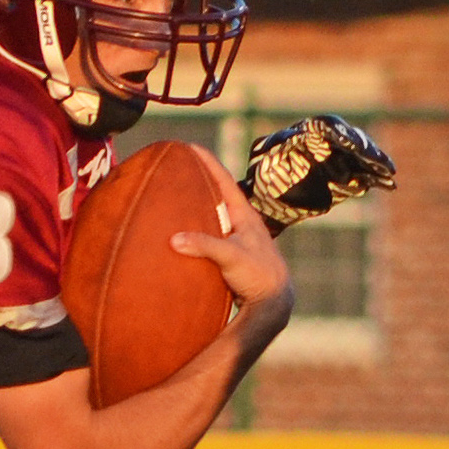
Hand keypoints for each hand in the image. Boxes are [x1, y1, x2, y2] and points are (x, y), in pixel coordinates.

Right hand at [174, 147, 292, 314]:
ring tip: (178, 196)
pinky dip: (198, 228)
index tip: (190, 146)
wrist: (273, 302)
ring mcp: (237, 238)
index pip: (223, 180)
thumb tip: (174, 239)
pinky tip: (186, 232)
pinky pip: (211, 234)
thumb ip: (205, 245)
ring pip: (215, 214)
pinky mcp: (232, 254)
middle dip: (200, 179)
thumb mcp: (232, 257)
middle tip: (179, 166)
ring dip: (199, 205)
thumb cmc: (259, 275)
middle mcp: (242, 222)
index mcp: (244, 215)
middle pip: (218, 193)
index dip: (207, 162)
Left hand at [243, 114, 396, 230]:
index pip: (331, 128)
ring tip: (389, 173)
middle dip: (367, 150)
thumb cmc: (265, 170)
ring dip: (377, 164)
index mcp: (311, 131)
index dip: (344, 134)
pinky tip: (390, 185)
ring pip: (364, 158)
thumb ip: (279, 144)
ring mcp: (341, 160)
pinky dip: (378, 180)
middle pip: (353, 140)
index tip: (353, 144)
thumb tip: (290, 135)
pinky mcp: (348, 178)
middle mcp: (330, 142)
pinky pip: (366, 177)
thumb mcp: (265, 155)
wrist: (270, 196)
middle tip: (379, 160)